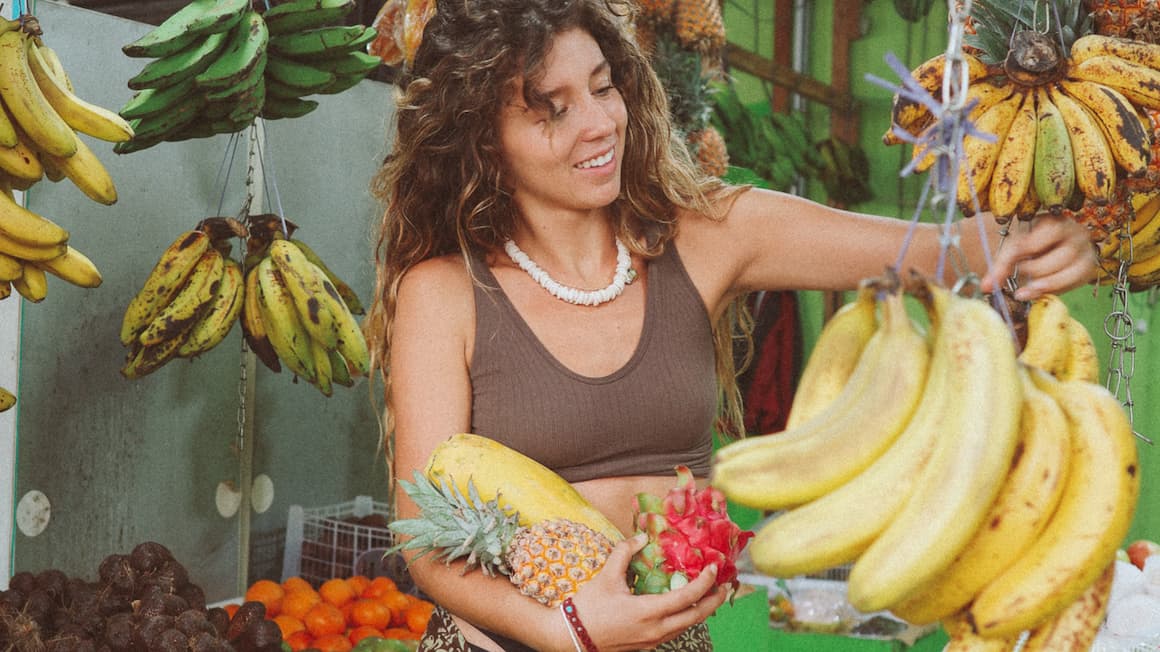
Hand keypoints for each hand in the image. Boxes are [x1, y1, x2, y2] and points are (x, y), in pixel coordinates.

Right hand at [568, 533, 727, 651]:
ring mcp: (652, 640)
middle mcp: (655, 630)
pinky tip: (684, 605)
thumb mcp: (606, 576)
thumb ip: (625, 552)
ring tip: (710, 594)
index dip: (705, 582)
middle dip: (714, 600)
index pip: (687, 597)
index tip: (713, 567)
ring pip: (686, 626)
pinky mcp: (647, 644)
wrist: (571, 638)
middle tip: (725, 584)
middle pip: (696, 616)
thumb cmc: (588, 608)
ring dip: (702, 610)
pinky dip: (686, 617)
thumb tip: (642, 536)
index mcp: (648, 612)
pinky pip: (674, 630)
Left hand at [980, 213, 1095, 300]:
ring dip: (1048, 284)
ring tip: (1027, 291)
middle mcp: (1076, 233)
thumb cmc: (1030, 244)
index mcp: (1055, 221)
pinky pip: (1077, 282)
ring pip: (1073, 271)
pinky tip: (1042, 292)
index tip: (1010, 264)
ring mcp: (1086, 251)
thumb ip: (1001, 266)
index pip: (1045, 234)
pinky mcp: (1087, 268)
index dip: (1025, 251)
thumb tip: (986, 287)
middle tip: (1020, 276)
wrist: (1048, 247)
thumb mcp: (1014, 248)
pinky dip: (1058, 289)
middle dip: (1038, 269)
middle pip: (1063, 255)